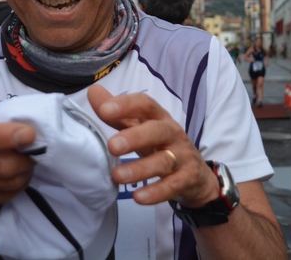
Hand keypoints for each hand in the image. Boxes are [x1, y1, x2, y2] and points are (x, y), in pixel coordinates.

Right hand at [0, 103, 35, 208]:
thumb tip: (23, 122)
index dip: (6, 136)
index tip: (30, 134)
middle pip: (0, 165)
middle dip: (26, 158)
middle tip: (37, 149)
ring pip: (8, 182)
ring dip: (26, 171)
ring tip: (30, 159)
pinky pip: (7, 194)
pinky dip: (20, 183)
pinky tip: (20, 172)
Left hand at [87, 85, 216, 207]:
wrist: (197, 176)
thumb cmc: (161, 144)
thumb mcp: (141, 127)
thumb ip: (118, 114)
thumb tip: (93, 92)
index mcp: (158, 117)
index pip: (145, 104)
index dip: (126, 105)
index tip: (104, 110)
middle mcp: (172, 133)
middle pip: (157, 130)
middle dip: (135, 137)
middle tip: (112, 146)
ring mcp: (182, 156)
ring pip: (163, 161)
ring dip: (140, 169)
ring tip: (117, 176)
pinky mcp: (187, 179)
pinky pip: (172, 185)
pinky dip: (156, 192)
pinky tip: (138, 198)